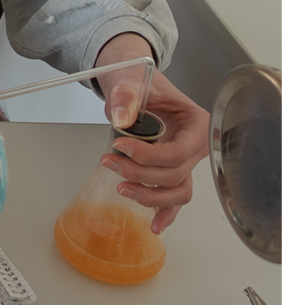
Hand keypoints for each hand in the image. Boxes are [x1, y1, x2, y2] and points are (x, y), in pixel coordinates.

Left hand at [95, 33, 209, 233]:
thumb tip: (122, 117)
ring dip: (150, 196)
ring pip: (177, 191)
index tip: (119, 146)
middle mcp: (194, 146)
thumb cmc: (139, 80)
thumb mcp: (131, 80)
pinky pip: (174, 197)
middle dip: (140, 174)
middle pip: (174, 174)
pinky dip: (165, 212)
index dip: (147, 155)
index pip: (177, 152)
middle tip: (109, 162)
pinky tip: (154, 224)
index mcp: (196, 124)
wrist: (133, 81)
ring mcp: (183, 160)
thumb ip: (126, 96)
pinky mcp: (169, 169)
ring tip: (122, 189)